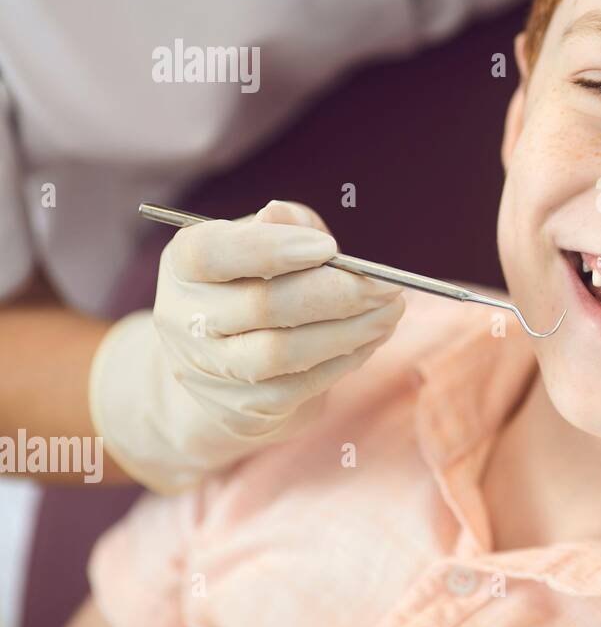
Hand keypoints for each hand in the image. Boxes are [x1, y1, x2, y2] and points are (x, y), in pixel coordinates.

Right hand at [89, 200, 403, 492]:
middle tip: (387, 284)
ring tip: (390, 311)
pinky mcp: (241, 410)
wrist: (226, 367)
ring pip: (282, 353)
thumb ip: (284, 225)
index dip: (270, 248)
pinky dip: (344, 360)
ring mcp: (208, 370)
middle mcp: (184, 319)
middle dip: (337, 293)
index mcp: (185, 264)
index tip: (329, 247)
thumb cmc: (258, 282)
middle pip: (261, 305)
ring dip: (349, 331)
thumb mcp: (267, 241)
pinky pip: (299, 387)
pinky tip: (371, 338)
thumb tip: (287, 217)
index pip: (213, 252)